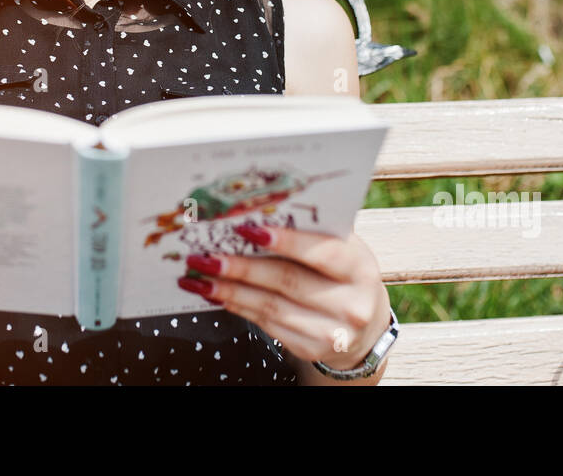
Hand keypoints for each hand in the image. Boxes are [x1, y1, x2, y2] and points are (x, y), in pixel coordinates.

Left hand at [176, 221, 389, 371]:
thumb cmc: (343, 273)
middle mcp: (350, 303)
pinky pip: (267, 324)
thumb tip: (255, 214)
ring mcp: (332, 332)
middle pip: (287, 281)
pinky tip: (217, 295)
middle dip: (240, 267)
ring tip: (198, 279)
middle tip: (205, 256)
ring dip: (228, 291)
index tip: (245, 229)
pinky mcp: (311, 348)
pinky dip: (238, 307)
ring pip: (270, 307)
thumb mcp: (341, 248)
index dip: (284, 241)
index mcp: (359, 267)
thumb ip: (310, 231)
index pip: (320, 251)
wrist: (364, 324)